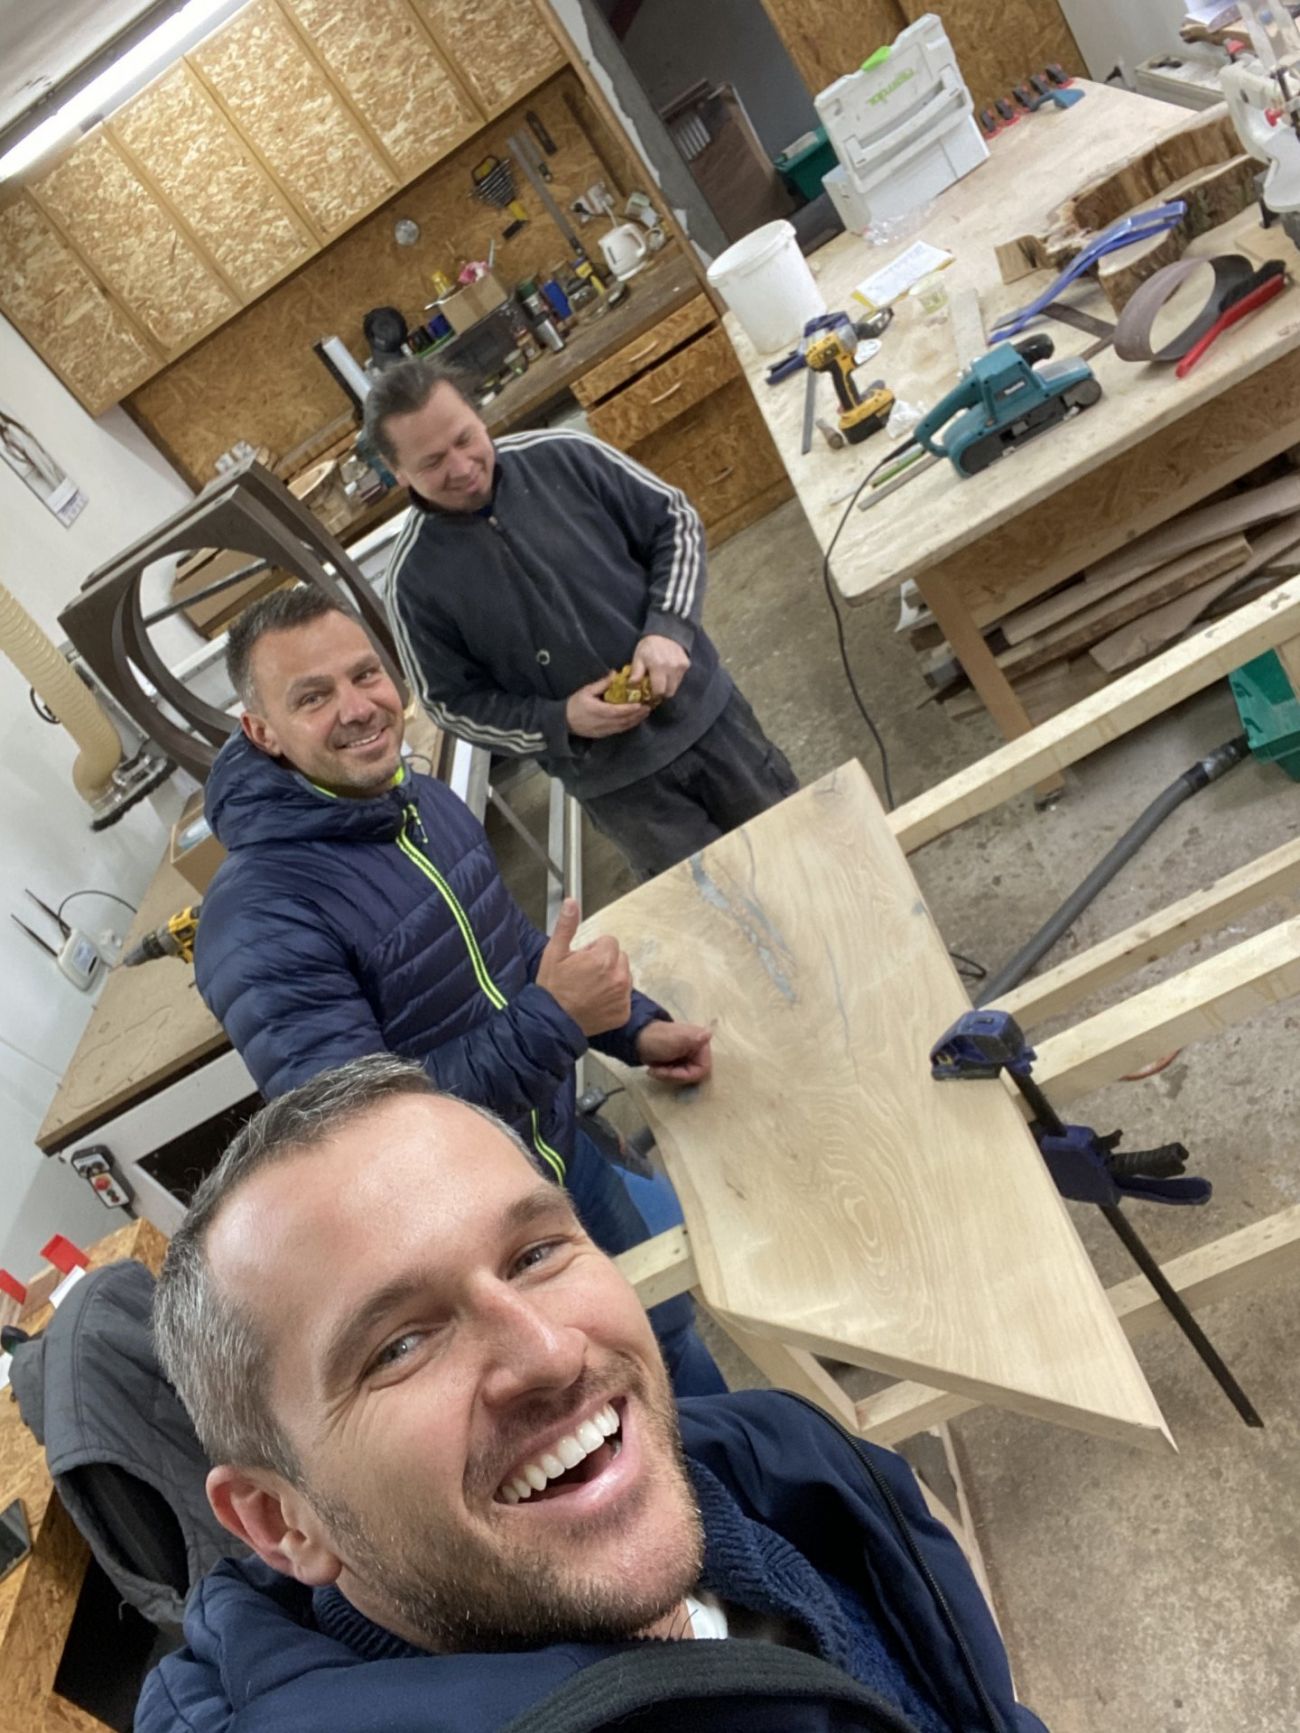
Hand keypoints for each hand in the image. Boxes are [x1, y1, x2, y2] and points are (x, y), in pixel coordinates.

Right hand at [535, 899, 632, 1034]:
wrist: (551, 1021)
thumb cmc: (552, 987)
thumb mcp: (554, 953)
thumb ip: (567, 926)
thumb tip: (571, 903)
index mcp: (603, 959)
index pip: (609, 942)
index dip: (593, 950)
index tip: (581, 961)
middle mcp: (618, 977)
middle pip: (619, 958)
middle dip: (605, 962)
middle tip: (585, 975)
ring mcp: (622, 996)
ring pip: (624, 976)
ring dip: (611, 978)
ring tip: (590, 989)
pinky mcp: (623, 1012)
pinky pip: (624, 997)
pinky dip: (614, 998)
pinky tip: (596, 1002)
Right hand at [565, 675, 649, 738]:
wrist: (564, 722)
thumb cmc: (574, 704)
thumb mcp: (586, 691)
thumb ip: (602, 684)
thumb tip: (615, 673)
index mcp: (598, 711)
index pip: (618, 711)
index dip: (630, 709)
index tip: (640, 704)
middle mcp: (603, 722)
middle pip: (624, 721)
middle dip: (637, 715)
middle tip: (648, 708)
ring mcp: (604, 730)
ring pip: (623, 727)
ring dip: (635, 721)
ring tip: (644, 713)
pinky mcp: (604, 734)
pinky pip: (619, 730)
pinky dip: (628, 725)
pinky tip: (634, 720)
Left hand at [630, 634, 689, 700]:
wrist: (665, 633)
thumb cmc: (649, 646)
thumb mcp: (638, 657)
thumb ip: (636, 672)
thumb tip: (632, 686)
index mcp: (658, 666)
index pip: (659, 691)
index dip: (654, 696)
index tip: (649, 695)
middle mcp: (672, 668)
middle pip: (669, 692)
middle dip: (662, 694)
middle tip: (655, 690)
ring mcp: (681, 667)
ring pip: (675, 687)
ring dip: (668, 687)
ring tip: (661, 680)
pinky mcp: (686, 665)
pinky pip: (680, 679)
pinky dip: (673, 679)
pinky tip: (667, 673)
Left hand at [636, 1019, 712, 1084]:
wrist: (637, 1039)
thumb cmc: (656, 1038)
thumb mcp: (674, 1040)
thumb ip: (691, 1039)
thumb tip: (708, 1033)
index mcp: (701, 1043)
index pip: (702, 1070)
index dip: (685, 1075)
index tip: (669, 1072)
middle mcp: (698, 1051)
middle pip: (692, 1075)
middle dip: (673, 1075)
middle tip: (658, 1071)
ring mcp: (688, 1058)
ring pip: (683, 1077)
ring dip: (667, 1076)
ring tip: (654, 1069)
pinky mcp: (679, 1063)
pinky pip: (677, 1076)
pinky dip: (666, 1075)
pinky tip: (655, 1069)